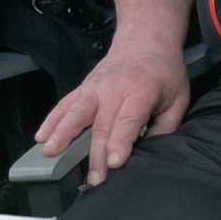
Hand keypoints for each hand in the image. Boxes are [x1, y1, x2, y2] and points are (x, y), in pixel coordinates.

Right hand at [33, 45, 189, 185]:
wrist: (145, 41)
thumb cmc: (164, 72)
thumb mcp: (178, 96)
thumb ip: (167, 125)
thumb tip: (152, 151)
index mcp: (142, 90)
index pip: (128, 119)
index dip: (120, 141)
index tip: (114, 162)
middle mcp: (115, 89)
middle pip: (102, 124)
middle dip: (96, 153)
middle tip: (95, 178)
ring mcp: (95, 88)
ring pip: (76, 112)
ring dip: (63, 134)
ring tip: (51, 152)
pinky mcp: (82, 88)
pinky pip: (64, 105)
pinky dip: (52, 121)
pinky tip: (42, 137)